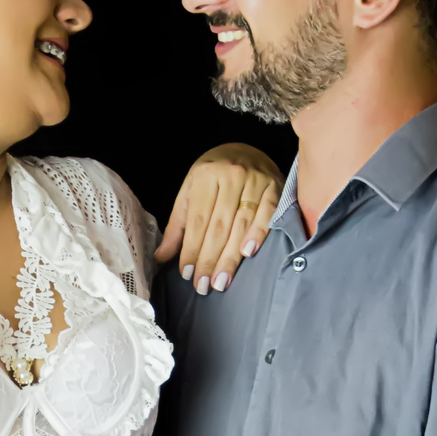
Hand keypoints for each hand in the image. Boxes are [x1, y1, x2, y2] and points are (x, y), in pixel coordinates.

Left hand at [155, 144, 283, 294]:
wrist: (245, 149)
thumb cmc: (212, 176)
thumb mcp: (189, 193)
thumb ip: (177, 226)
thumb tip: (161, 257)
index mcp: (205, 176)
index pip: (197, 220)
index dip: (192, 249)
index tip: (188, 274)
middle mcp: (231, 176)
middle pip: (219, 226)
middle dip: (210, 259)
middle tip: (203, 286)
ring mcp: (255, 181)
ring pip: (241, 225)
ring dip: (231, 257)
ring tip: (221, 281)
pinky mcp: (274, 187)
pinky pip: (267, 214)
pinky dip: (258, 234)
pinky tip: (248, 253)